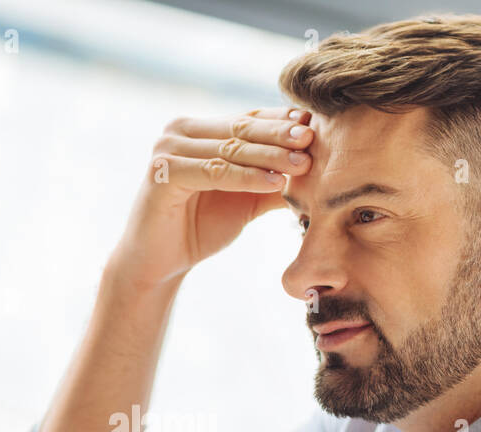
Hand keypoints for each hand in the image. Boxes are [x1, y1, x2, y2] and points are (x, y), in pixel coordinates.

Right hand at [112, 106, 313, 286]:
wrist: (159, 263)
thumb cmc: (201, 228)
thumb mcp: (247, 200)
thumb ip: (275, 180)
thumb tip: (321, 167)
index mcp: (200, 129)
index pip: (248, 119)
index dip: (282, 122)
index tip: (317, 126)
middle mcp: (181, 130)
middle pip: (241, 129)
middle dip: (280, 135)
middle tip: (313, 140)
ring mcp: (168, 149)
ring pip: (230, 150)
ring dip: (269, 156)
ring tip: (303, 164)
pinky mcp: (162, 172)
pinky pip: (213, 172)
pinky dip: (246, 177)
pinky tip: (275, 182)